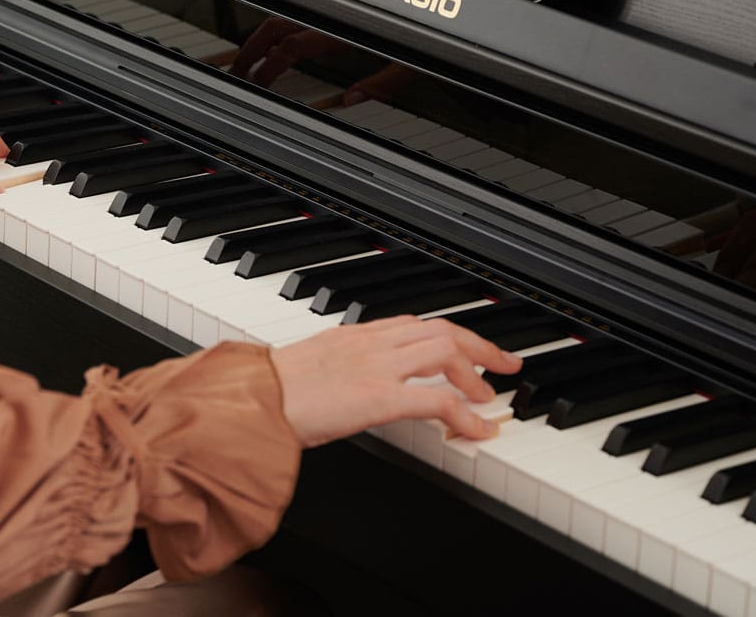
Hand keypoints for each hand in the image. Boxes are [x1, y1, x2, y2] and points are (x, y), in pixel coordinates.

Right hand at [230, 17, 418, 102]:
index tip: (259, 84)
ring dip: (262, 36)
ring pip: (285, 13)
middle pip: (276, 24)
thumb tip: (350, 99)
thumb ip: (379, 83)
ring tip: (251, 57)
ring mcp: (334, 3)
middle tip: (237, 72)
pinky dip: (282, 25)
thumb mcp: (410, 61)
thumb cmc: (432, 25)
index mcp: (344, 26)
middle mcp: (334, 10)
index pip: (290, 46)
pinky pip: (302, 9)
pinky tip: (280, 39)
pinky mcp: (340, 0)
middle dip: (250, 48)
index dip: (268, 67)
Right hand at [269, 316, 521, 447]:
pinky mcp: (379, 396)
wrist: (251, 401)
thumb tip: (342, 391)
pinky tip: (479, 431)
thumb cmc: (267, 393)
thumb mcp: (307, 372)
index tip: (465, 347)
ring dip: (477, 372)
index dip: (447, 335)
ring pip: (445, 351)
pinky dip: (466, 415)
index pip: (413, 324)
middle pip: (440, 329)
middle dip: (479, 345)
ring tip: (491, 398)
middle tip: (505, 361)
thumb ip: (332, 372)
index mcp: (352, 337)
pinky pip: (438, 400)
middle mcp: (369, 343)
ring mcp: (376, 367)